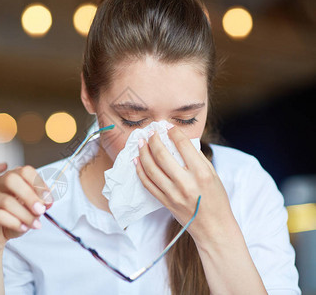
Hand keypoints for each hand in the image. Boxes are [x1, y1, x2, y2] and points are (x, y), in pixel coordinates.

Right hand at [0, 166, 51, 256]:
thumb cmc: (12, 219)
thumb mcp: (30, 210)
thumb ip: (39, 203)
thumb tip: (47, 202)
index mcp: (10, 178)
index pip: (25, 171)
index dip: (39, 184)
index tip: (48, 199)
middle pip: (11, 179)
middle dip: (30, 196)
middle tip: (40, 210)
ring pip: (6, 201)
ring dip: (25, 214)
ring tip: (35, 224)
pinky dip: (14, 222)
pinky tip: (22, 227)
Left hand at [134, 126, 236, 244]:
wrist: (213, 227)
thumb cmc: (216, 199)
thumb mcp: (213, 175)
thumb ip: (197, 158)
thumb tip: (180, 141)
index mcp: (201, 173)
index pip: (183, 145)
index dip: (173, 132)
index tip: (168, 127)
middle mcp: (185, 183)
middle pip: (162, 155)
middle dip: (154, 140)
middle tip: (150, 132)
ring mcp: (173, 194)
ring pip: (151, 169)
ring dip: (143, 153)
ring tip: (141, 143)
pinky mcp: (165, 202)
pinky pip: (147, 184)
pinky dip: (140, 170)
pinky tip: (137, 161)